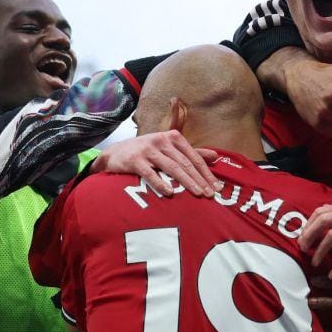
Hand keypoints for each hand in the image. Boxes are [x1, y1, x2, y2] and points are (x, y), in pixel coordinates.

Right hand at [92, 130, 220, 196]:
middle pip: (185, 163)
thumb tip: (216, 156)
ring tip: (198, 194)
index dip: (207, 172)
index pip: (194, 157)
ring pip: (171, 167)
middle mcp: (161, 141)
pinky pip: (150, 173)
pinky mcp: (134, 160)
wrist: (115, 153)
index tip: (217, 187)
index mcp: (173, 137)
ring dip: (186, 182)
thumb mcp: (169, 149)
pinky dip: (160, 183)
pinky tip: (170, 193)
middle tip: (211, 194)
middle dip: (200, 179)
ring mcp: (147, 149)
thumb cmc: (147, 152)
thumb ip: (192, 153)